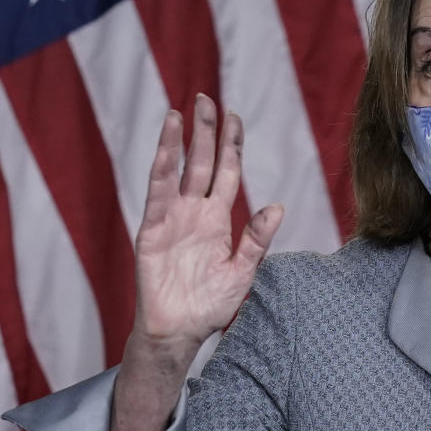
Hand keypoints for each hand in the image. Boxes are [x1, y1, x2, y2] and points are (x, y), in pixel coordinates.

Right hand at [133, 94, 283, 347]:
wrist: (181, 332)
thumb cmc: (211, 305)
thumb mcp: (244, 271)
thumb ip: (258, 239)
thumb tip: (277, 206)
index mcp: (219, 219)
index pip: (227, 172)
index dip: (231, 145)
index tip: (235, 117)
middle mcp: (196, 212)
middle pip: (203, 162)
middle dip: (207, 131)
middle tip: (208, 99)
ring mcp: (173, 219)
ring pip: (178, 171)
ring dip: (180, 141)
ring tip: (182, 111)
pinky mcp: (153, 230)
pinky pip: (158, 194)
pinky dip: (162, 168)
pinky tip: (166, 145)